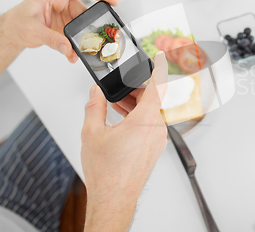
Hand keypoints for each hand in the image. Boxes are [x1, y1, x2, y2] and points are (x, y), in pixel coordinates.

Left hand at [1, 0, 117, 62]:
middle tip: (97, 38)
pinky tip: (72, 53)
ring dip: (83, 38)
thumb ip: (51, 39)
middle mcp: (62, 1)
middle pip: (85, 11)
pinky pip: (77, 34)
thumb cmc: (16, 22)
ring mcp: (65, 14)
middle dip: (91, 26)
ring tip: (80, 50)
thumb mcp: (32, 30)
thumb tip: (68, 48)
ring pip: (83, 24)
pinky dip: (76, 45)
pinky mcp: (65, 25)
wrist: (10, 32)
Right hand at [81, 52, 167, 231]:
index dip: (160, 67)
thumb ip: (95, 106)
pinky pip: (151, 124)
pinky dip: (138, 116)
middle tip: (120, 88)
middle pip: (152, 98)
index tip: (162, 55)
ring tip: (115, 105)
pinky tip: (122, 119)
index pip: (158, 86)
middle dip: (136, 90)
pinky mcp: (155, 147)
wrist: (114, 198)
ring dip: (135, 104)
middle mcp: (157, 129)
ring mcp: (158, 139)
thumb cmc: (107, 173)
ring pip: (151, 111)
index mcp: (146, 121)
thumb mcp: (92, 133)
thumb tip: (96, 92)